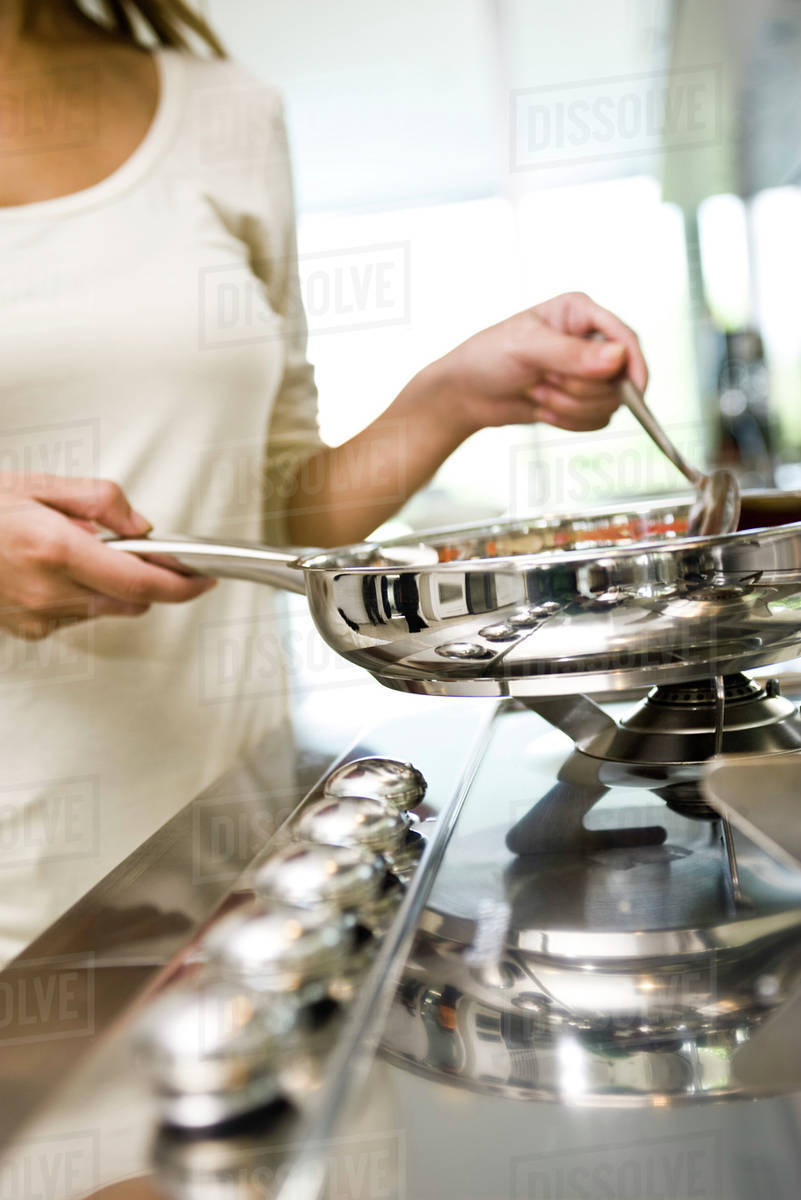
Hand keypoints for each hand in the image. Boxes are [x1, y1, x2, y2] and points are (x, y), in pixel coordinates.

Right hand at [0, 474, 215, 639]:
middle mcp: (48, 590)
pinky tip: (53, 570)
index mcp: (55, 549)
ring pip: (106, 609)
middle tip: (134, 548)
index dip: (182, 584)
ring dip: (110, 585)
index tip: (203, 579)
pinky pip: (77, 616)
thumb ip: (99, 501)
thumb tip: (142, 526)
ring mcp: (36, 615)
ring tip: (75, 550)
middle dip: (145, 578)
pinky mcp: (27, 629)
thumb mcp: (37, 484)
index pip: (142, 581)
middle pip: (132, 601)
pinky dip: (82, 595)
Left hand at [431, 291, 647, 434]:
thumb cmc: (488, 358)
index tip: (635, 391)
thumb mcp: (526, 348)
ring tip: (537, 392)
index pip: (625, 337)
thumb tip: (618, 358)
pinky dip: (570, 422)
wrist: (466, 393)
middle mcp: (589, 341)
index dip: (634, 365)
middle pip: (619, 378)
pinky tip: (542, 408)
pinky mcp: (581, 400)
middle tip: (543, 381)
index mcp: (580, 313)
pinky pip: (597, 421)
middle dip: (578, 390)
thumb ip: (572, 354)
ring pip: (608, 404)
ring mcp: (587, 373)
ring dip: (569, 408)